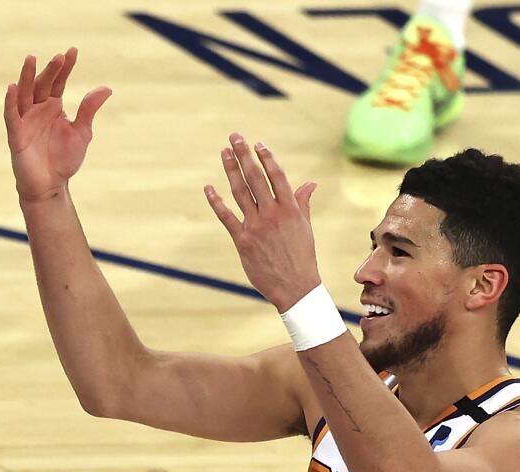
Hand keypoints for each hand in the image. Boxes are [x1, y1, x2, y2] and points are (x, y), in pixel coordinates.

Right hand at [4, 48, 112, 202]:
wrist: (51, 186)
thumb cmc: (65, 160)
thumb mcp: (82, 133)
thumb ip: (89, 110)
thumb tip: (107, 88)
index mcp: (53, 107)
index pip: (58, 82)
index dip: (65, 68)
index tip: (73, 51)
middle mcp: (37, 109)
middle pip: (42, 84)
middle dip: (50, 70)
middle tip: (59, 57)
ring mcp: (25, 120)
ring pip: (24, 94)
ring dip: (27, 77)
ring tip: (31, 59)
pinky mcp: (16, 134)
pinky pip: (11, 115)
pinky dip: (10, 101)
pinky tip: (12, 87)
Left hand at [204, 134, 322, 311]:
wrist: (295, 287)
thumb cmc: (302, 256)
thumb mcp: (305, 227)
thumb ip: (303, 203)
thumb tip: (311, 183)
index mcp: (290, 209)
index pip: (277, 176)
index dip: (266, 158)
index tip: (258, 143)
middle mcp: (272, 214)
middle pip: (256, 178)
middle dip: (244, 155)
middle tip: (234, 137)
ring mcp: (256, 227)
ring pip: (241, 193)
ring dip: (231, 170)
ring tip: (224, 153)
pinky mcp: (242, 241)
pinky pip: (226, 217)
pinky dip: (216, 202)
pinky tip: (209, 188)